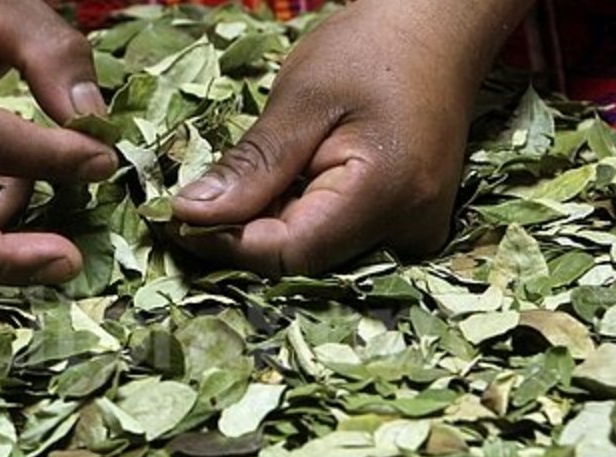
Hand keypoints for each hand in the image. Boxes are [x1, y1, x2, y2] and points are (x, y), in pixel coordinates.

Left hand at [171, 0, 535, 276]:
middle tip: (198, 201)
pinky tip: (282, 188)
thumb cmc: (372, 49)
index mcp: (386, 196)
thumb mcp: (302, 97)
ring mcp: (413, 236)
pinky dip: (298, 221)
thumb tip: (190, 215)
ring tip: (244, 185)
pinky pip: (337, 242)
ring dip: (268, 230)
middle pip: (303, 263)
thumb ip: (253, 164)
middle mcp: (409, 233)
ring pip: (317, 256)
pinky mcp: (405, 230)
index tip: (177, 218)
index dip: (227, 244)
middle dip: (244, 237)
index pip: (289, 254)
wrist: (437, 34)